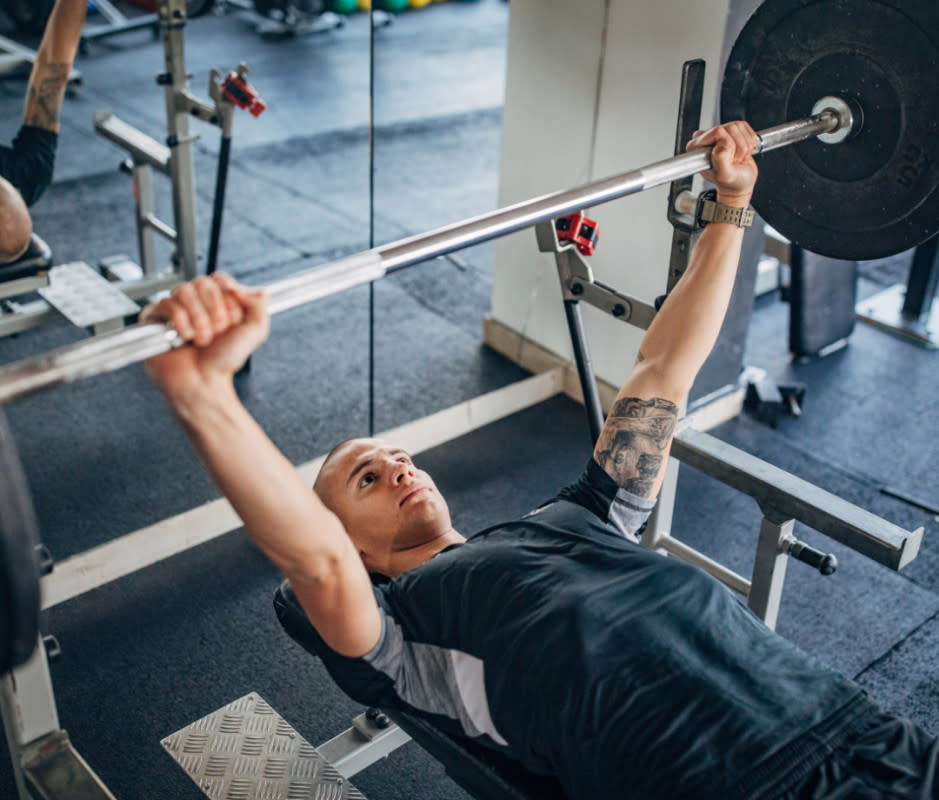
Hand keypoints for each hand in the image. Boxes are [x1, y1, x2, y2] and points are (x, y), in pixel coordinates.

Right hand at [141, 273, 268, 403]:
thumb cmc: (223, 360)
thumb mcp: (254, 332)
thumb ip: (260, 306)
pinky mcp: (155, 317)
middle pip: (202, 282)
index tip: (231, 319)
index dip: (227, 298)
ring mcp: (175, 308)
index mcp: (217, 300)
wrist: (203, 381)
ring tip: (202, 338)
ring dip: (198, 318)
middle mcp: (196, 301)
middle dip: (214, 310)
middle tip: (217, 331)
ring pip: (183, 290)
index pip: (219, 279)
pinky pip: (166, 304)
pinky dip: (180, 321)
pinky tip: (185, 337)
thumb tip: (256, 290)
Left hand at [686, 121, 758, 206]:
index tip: (728, 160)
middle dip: (738, 146)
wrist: (739, 182)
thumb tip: (722, 144)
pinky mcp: (731, 130)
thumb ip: (721, 160)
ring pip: (738, 125)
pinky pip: (745, 126)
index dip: (729, 146)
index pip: (718, 132)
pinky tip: (743, 152)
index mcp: (695, 146)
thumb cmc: (730, 181)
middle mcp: (704, 136)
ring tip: (738, 158)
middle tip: (734, 160)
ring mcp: (718, 131)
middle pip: (730, 127)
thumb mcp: (725, 175)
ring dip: (745, 145)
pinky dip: (749, 141)